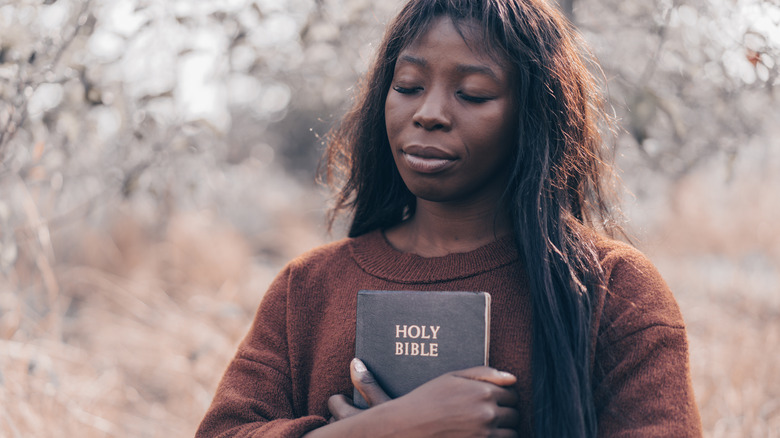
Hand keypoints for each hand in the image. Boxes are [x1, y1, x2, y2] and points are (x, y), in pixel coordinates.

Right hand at [328, 358, 519, 436]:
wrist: (407, 426)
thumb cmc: (428, 399)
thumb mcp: (453, 377)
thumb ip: (485, 374)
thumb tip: (512, 378)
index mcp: (483, 392)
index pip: (513, 395)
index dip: (505, 396)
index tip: (493, 398)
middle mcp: (488, 415)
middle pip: (515, 414)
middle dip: (506, 413)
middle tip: (488, 413)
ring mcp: (485, 435)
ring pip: (512, 433)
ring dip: (504, 429)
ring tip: (484, 426)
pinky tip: (482, 435)